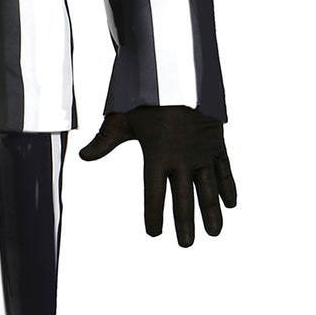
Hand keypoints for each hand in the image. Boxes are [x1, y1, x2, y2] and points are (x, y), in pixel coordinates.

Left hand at [78, 105, 235, 246]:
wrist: (180, 69)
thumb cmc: (146, 93)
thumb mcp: (122, 116)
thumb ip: (105, 140)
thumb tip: (84, 156)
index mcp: (156, 155)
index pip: (154, 194)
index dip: (154, 216)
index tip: (154, 233)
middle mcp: (181, 158)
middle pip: (184, 199)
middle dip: (185, 224)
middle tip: (186, 245)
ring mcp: (202, 151)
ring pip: (209, 188)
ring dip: (212, 212)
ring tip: (214, 233)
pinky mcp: (216, 142)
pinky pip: (224, 169)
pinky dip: (228, 186)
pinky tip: (231, 204)